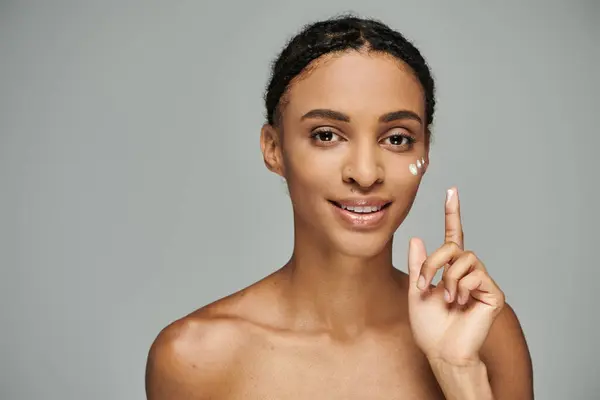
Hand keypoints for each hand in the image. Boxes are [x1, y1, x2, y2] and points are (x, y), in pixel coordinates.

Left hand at [407, 187, 504, 365]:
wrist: (441, 350)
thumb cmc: (429, 325)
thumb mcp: (416, 291)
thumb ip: (418, 265)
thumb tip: (416, 237)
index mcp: (449, 269)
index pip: (453, 235)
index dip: (452, 213)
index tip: (452, 190)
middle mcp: (468, 271)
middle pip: (453, 246)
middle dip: (433, 262)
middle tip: (423, 283)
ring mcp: (481, 281)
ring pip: (464, 258)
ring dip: (447, 277)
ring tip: (446, 298)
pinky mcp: (493, 293)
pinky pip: (476, 274)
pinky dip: (461, 287)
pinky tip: (460, 303)